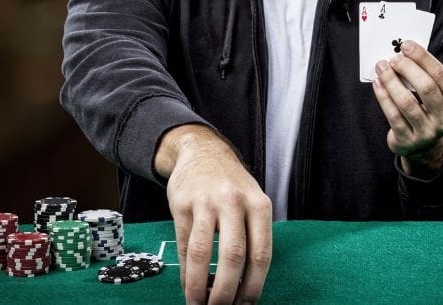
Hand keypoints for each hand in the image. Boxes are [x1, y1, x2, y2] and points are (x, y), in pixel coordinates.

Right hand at [155, 125, 271, 304]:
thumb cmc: (232, 186)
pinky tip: (188, 287)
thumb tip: (245, 286)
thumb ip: (251, 237)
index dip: (253, 286)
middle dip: (227, 291)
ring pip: (203, 253)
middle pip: (234, 256)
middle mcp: (234, 202)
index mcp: (259, 205)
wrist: (202, 151)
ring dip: (200, 286)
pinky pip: (184, 245)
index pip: (261, 254)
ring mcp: (206, 202)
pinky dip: (185, 272)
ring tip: (199, 304)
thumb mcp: (252, 202)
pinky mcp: (182, 204)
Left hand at [371, 40, 442, 175]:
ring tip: (382, 67)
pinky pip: (393, 115)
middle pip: (427, 87)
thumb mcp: (437, 96)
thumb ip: (426, 76)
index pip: (441, 75)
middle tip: (393, 58)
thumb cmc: (429, 111)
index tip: (406, 45)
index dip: (423, 58)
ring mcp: (427, 132)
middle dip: (407, 68)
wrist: (426, 147)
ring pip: (406, 102)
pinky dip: (383, 96)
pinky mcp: (407, 140)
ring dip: (391, 81)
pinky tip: (378, 83)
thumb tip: (404, 52)